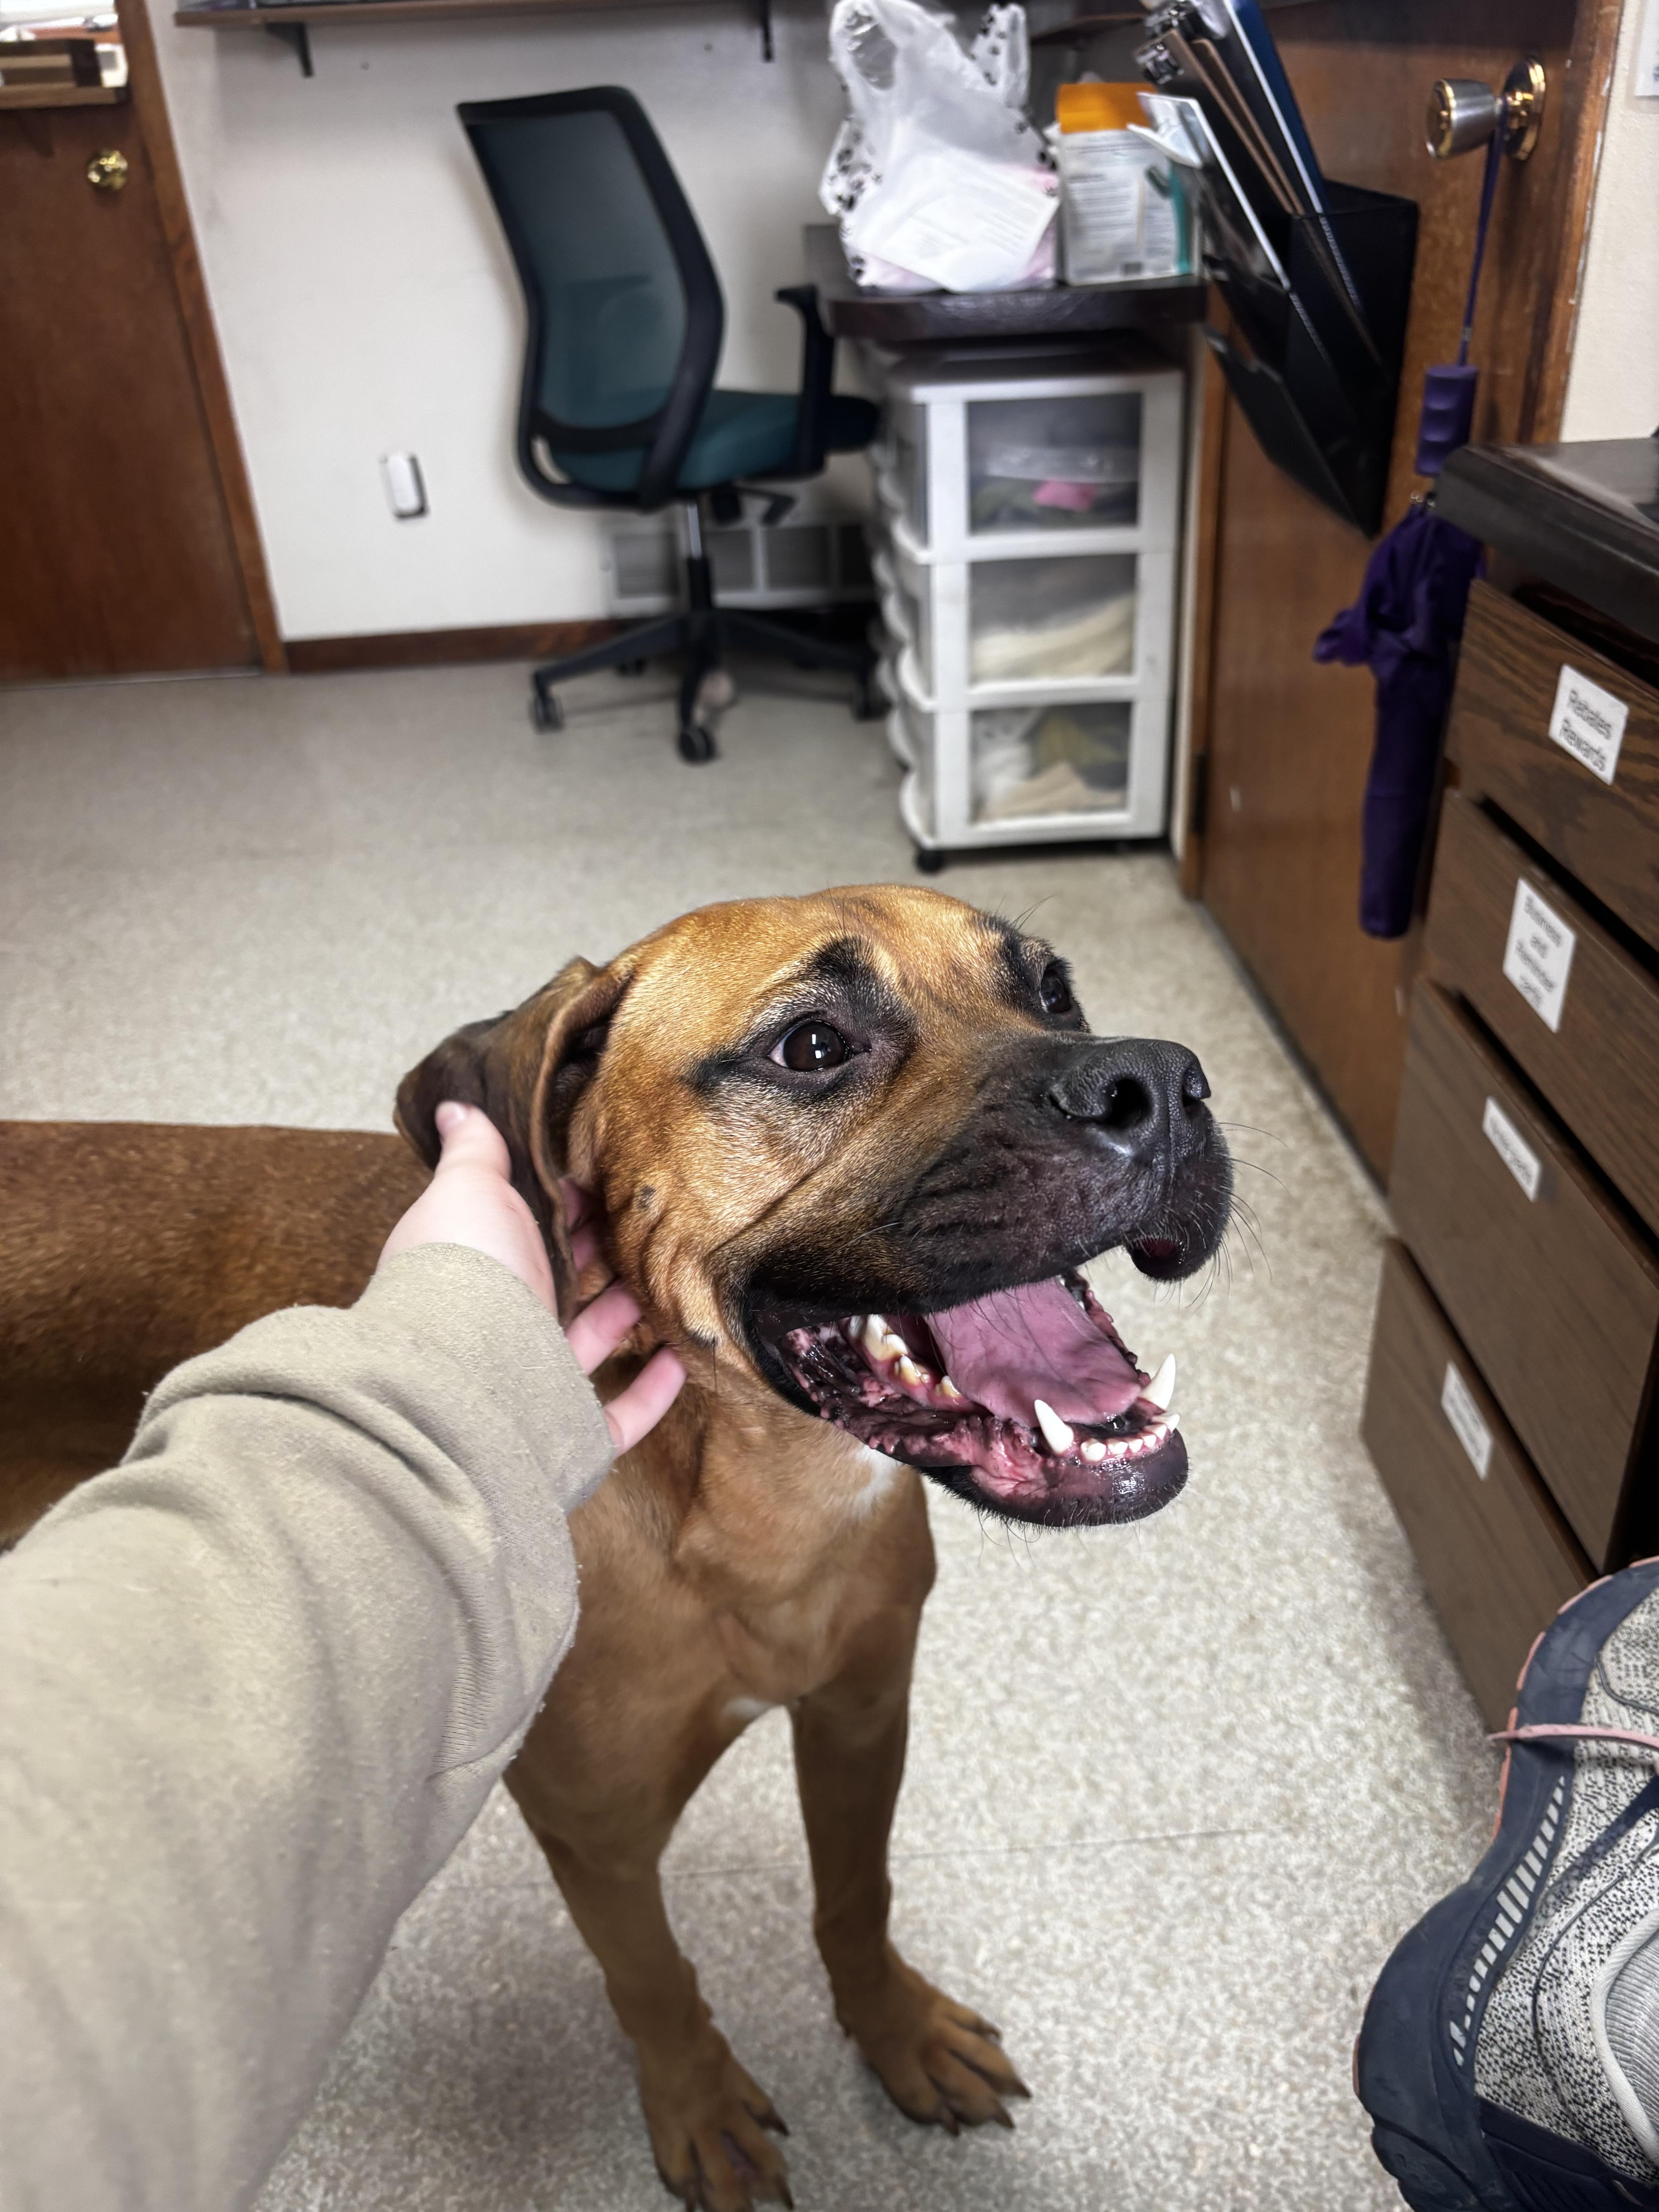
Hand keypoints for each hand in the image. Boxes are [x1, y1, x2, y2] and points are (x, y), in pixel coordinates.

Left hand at [380, 1101, 684, 1453]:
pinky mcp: (571, 1432)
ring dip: (633, 1313)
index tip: (608, 1177)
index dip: (565, 1202)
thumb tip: (454, 1106)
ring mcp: (536, 1383)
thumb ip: (474, 1152)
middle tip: (656, 1219)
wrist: (457, 1383)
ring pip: (592, 1342)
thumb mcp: (467, 1190)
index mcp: (481, 1264)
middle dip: (603, 1253)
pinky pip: (623, 1412)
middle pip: (563, 1283)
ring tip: (679, 1277)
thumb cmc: (463, 1273)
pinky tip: (686, 1355)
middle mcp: (502, 1323)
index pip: (527, 1228)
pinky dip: (656, 1387)